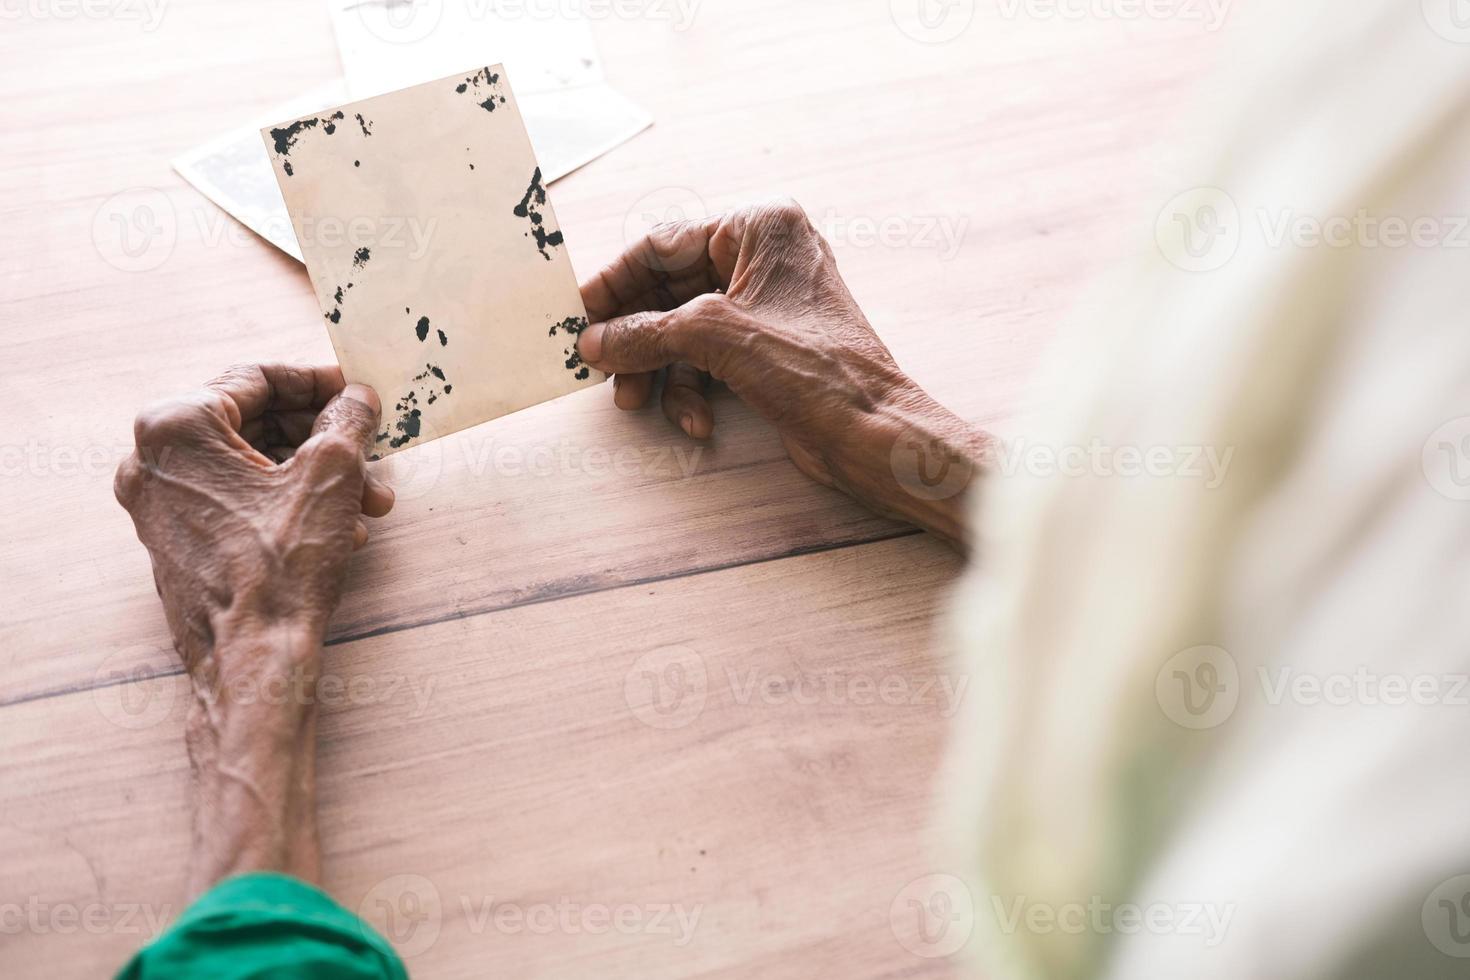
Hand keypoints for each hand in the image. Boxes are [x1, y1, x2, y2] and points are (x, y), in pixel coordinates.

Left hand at [114, 363, 392, 891]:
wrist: (252, 659)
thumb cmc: (282, 566)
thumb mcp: (331, 474)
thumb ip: (346, 420)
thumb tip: (357, 398)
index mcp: (175, 426)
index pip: (255, 378)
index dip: (316, 381)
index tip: (355, 391)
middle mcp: (152, 461)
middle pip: (252, 424)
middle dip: (321, 438)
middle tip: (369, 448)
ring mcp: (158, 505)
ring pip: (250, 467)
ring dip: (313, 476)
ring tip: (368, 502)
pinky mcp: (174, 541)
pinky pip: (237, 501)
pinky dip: (286, 503)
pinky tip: (340, 528)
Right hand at [578, 199, 989, 546]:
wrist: (870, 430)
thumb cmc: (811, 367)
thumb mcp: (713, 337)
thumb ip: (644, 333)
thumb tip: (594, 341)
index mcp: (760, 227)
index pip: (664, 243)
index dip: (616, 281)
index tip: (580, 314)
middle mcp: (765, 257)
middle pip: (670, 290)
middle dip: (637, 336)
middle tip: (602, 367)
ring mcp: (767, 304)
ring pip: (684, 330)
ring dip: (660, 370)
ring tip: (637, 402)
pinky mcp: (768, 349)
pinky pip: (708, 359)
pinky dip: (694, 390)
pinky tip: (695, 421)